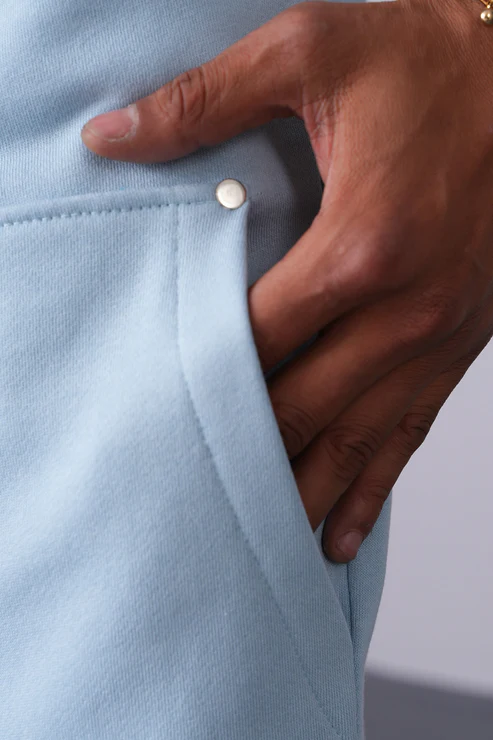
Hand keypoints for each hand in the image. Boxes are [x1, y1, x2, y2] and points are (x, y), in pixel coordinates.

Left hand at [81, 0, 492, 562]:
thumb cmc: (431, 60)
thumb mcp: (313, 52)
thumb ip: (204, 100)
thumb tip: (111, 134)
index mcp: (363, 245)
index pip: (257, 339)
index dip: (204, 377)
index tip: (160, 406)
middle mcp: (405, 310)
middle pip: (302, 408)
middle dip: (245, 451)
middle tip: (191, 492)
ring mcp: (438, 336)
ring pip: (355, 442)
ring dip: (302, 491)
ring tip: (256, 539)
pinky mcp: (460, 344)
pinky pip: (410, 434)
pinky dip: (370, 489)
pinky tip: (341, 532)